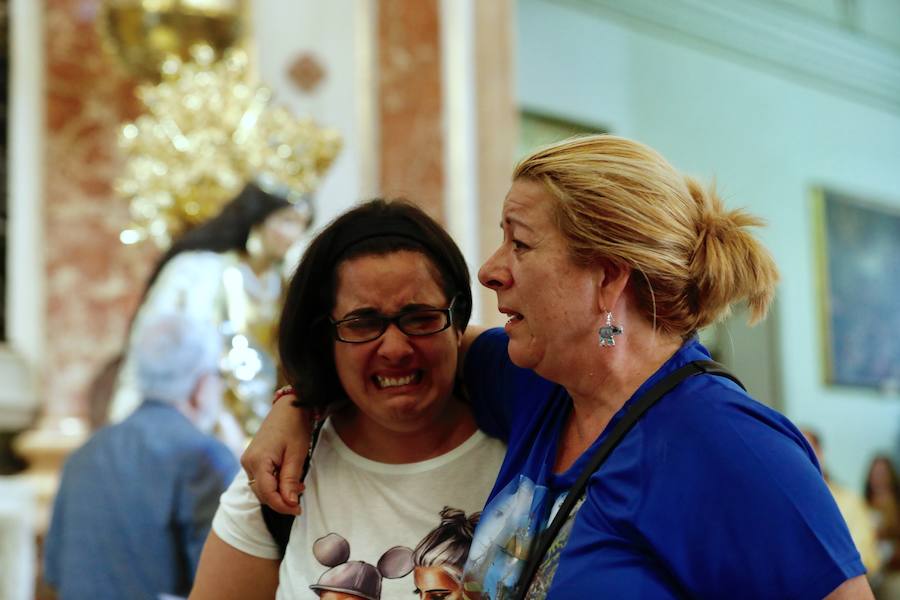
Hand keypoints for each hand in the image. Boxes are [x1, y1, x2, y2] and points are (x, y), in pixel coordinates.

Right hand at [240, 393, 311, 514]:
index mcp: (258, 461)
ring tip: (298, 488)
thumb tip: (290, 503)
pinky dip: (275, 483)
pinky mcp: (253, 458)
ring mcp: (249, 460)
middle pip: (262, 492)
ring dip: (278, 493)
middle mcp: (248, 462)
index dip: (282, 506)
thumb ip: (291, 480)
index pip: (267, 493)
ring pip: (261, 487)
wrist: (288, 407)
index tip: (298, 510)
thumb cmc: (294, 427)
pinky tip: (290, 480)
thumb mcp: (297, 455)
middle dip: (281, 500)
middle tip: (300, 502)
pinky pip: (261, 478)